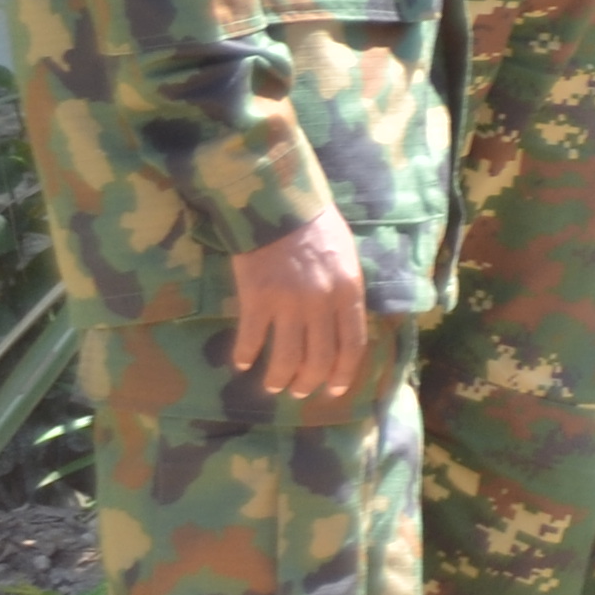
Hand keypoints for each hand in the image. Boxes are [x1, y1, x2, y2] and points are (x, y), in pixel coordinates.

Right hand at [230, 210, 368, 402]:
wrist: (281, 203)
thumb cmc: (318, 229)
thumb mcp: (347, 260)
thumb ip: (347, 294)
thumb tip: (345, 328)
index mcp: (349, 292)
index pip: (353, 346)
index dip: (344, 373)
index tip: (334, 390)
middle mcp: (322, 302)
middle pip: (319, 359)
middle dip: (309, 382)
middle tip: (299, 391)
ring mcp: (289, 302)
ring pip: (287, 357)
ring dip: (279, 378)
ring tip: (273, 385)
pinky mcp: (257, 298)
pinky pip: (251, 338)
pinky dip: (245, 355)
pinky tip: (242, 362)